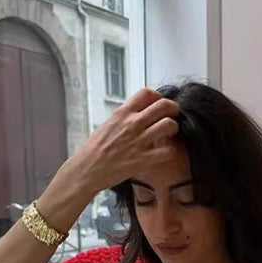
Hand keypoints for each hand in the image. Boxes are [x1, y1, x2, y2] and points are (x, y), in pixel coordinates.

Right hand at [37, 88, 179, 230]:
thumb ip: (124, 117)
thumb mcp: (107, 124)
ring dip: (173, 128)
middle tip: (173, 115)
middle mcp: (132, 124)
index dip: (158, 96)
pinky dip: (170, 151)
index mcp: (122, 113)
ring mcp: (139, 141)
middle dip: (172, 109)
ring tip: (169, 134)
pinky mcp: (143, 159)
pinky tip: (164, 152)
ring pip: (169, 125)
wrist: (87, 169)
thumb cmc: (94, 149)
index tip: (159, 103)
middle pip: (163, 105)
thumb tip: (136, 113)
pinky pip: (167, 151)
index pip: (147, 93)